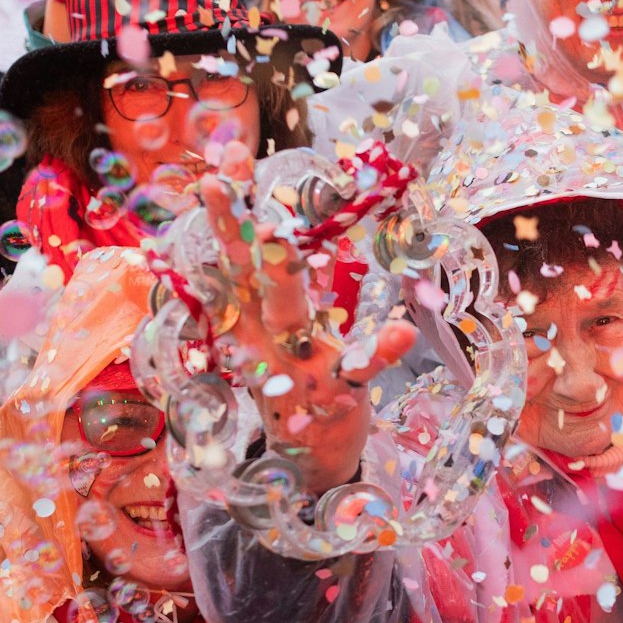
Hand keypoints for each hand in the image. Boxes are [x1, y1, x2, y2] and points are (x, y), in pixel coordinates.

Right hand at [199, 175, 417, 493]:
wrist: (304, 465)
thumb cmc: (292, 379)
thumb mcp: (274, 329)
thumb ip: (273, 280)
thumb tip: (267, 223)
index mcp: (249, 316)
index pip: (232, 252)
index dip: (226, 207)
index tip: (223, 158)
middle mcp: (262, 336)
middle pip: (243, 274)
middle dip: (231, 227)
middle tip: (218, 179)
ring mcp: (294, 365)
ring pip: (286, 314)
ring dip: (282, 277)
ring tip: (279, 235)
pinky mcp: (334, 394)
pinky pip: (357, 369)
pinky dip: (379, 352)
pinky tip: (404, 330)